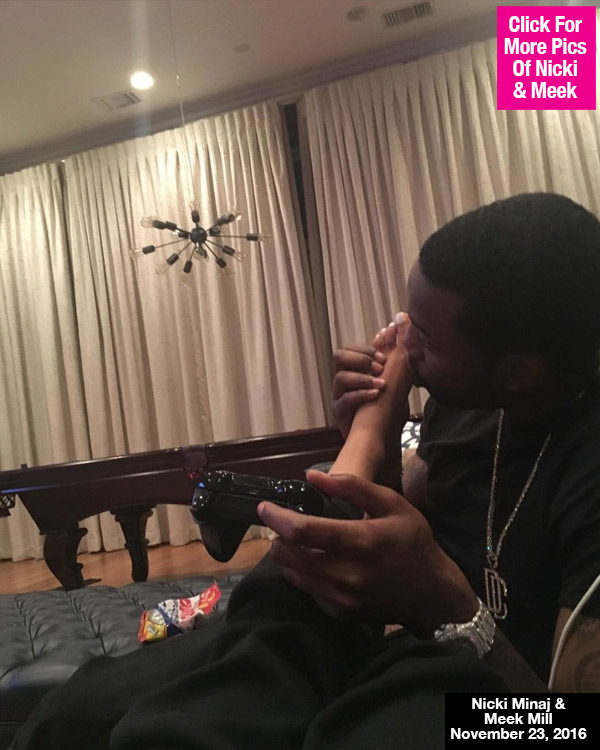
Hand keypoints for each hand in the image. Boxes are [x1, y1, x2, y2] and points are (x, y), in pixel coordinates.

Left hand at [258, 470, 477, 634]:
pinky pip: (307, 591)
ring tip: (297, 540)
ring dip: (287, 555)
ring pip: (292, 574)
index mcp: (361, 542)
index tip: (264, 507)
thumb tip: (311, 477)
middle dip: (279, 536)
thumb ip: (352, 487)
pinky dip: (303, 574)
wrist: (432, 592)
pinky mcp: (341, 614)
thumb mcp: (391, 503)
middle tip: (284, 523)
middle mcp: (347, 575)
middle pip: (289, 555)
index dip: (277, 517)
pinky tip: (316, 562)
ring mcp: (343, 599)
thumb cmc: (412, 540)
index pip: (304, 531)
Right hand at [331, 345, 386, 438]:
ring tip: (381, 385)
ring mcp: (338, 395)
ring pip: (340, 378)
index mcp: (353, 369)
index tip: (383, 358)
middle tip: (379, 368)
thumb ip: (388, 354)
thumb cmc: (385, 404)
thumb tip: (390, 328)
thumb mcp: (391, 377)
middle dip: (360, 359)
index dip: (365, 350)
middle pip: (339, 357)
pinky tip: (375, 395)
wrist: (383, 434)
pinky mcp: (339, 412)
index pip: (349, 348)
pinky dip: (361, 395)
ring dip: (363, 378)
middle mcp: (343, 380)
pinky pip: (344, 400)